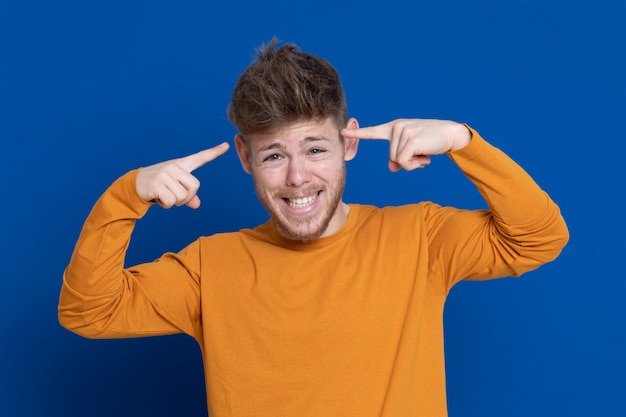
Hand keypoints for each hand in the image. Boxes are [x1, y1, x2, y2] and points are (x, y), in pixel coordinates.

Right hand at [136, 142, 229, 208]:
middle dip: (186, 197)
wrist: (135, 185)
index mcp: (181, 165)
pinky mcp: (156, 184)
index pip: (200, 158)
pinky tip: (157, 197)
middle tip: (174, 196)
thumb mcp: (175, 188)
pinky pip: (170, 201)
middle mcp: (174, 166)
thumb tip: (197, 204)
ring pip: (181, 197)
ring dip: (174, 202)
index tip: (226, 146)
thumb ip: (188, 196)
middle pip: (194, 187)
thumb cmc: (159, 186)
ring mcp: (164, 174)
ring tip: (164, 195)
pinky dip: (165, 205)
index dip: (214, 152)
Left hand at [342, 119, 470, 171]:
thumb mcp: (412, 151)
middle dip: (407, 162)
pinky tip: (425, 157)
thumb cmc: (431, 142)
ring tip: (424, 154)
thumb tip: (392, 167)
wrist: (451, 134)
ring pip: (397, 161)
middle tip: (421, 155)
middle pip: (391, 157)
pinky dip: (414, 165)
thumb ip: (399, 158)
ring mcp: (402, 132)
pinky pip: (404, 162)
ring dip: (412, 164)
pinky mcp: (410, 140)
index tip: (342, 132)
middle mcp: (396, 128)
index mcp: (394, 128)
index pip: (373, 131)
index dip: (357, 134)